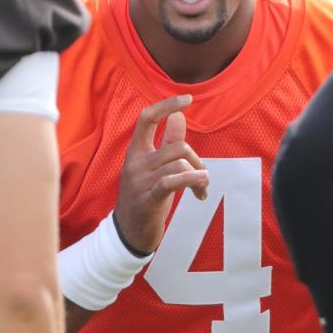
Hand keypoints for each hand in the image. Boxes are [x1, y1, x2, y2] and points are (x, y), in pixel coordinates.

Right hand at [113, 95, 208, 253]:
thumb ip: (166, 142)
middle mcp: (134, 163)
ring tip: (202, 188)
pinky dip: (192, 180)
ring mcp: (139, 182)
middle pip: (177, 147)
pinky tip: (201, 188)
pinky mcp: (147, 200)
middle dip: (198, 160)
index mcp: (135, 152)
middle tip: (203, 175)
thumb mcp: (155, 168)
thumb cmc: (144, 197)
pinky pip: (172, 181)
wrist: (128, 234)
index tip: (188, 99)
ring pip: (179, 164)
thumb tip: (178, 116)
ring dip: (199, 176)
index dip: (167, 105)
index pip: (146, 118)